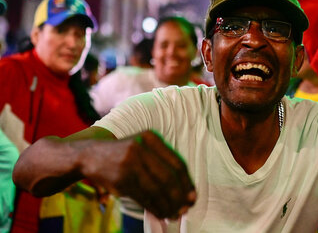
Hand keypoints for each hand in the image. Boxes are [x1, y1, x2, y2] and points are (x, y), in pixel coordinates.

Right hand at [79, 130, 195, 218]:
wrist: (89, 155)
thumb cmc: (124, 154)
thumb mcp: (143, 148)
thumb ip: (162, 163)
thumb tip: (183, 189)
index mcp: (151, 138)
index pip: (176, 163)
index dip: (187, 182)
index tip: (193, 196)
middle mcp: (141, 149)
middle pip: (168, 177)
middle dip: (179, 196)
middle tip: (186, 208)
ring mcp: (129, 165)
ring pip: (156, 190)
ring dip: (168, 205)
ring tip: (175, 213)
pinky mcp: (120, 180)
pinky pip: (143, 197)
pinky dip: (155, 208)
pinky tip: (161, 213)